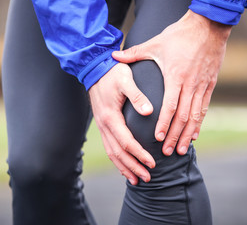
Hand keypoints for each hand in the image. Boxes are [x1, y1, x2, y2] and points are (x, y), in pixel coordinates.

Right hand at [88, 63, 155, 184]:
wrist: (94, 67)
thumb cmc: (112, 73)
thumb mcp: (126, 80)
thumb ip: (137, 96)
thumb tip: (149, 111)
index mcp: (110, 117)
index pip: (126, 142)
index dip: (139, 154)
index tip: (152, 163)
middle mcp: (104, 125)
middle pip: (118, 153)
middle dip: (133, 167)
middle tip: (147, 178)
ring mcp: (102, 125)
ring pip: (112, 152)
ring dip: (124, 166)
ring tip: (136, 179)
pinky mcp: (103, 123)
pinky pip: (109, 146)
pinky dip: (116, 158)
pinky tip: (123, 164)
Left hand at [112, 10, 231, 155]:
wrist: (209, 26)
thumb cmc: (180, 35)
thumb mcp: (155, 43)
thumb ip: (134, 53)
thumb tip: (113, 56)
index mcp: (175, 76)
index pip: (169, 106)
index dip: (163, 124)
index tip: (157, 138)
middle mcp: (190, 84)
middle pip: (182, 117)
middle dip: (174, 136)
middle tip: (167, 152)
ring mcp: (202, 86)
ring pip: (195, 116)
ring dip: (187, 134)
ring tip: (181, 150)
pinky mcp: (210, 84)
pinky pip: (204, 108)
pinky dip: (199, 123)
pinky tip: (194, 135)